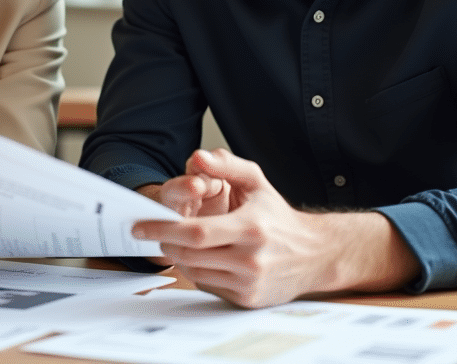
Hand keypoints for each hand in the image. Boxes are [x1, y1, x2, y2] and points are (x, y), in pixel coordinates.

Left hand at [131, 148, 419, 307]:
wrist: (315, 255)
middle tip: (150, 233)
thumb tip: (197, 157)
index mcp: (251, 227)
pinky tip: (199, 257)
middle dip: (163, 243)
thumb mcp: (257, 183)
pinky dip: (196, 271)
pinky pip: (208, 285)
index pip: (195, 232)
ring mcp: (249, 282)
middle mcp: (250, 258)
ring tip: (175, 242)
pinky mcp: (248, 299)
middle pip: (190, 255)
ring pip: (194, 271)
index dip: (163, 229)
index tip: (140, 225)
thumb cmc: (279, 217)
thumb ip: (227, 166)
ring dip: (177, 257)